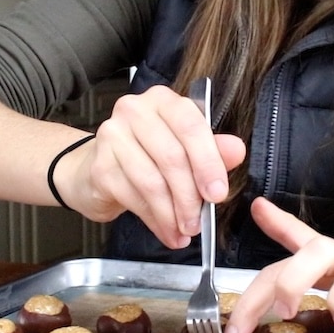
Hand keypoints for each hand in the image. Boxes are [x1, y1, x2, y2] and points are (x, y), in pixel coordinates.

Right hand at [62, 85, 245, 248]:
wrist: (97, 171)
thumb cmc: (147, 156)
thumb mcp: (184, 150)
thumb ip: (212, 149)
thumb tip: (236, 150)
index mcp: (162, 100)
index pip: (190, 125)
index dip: (208, 162)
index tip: (218, 193)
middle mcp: (134, 111)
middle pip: (172, 157)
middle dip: (189, 197)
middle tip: (199, 223)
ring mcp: (112, 136)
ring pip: (152, 182)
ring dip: (172, 214)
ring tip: (183, 231)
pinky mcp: (100, 166)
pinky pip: (134, 198)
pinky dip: (154, 221)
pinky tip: (165, 231)